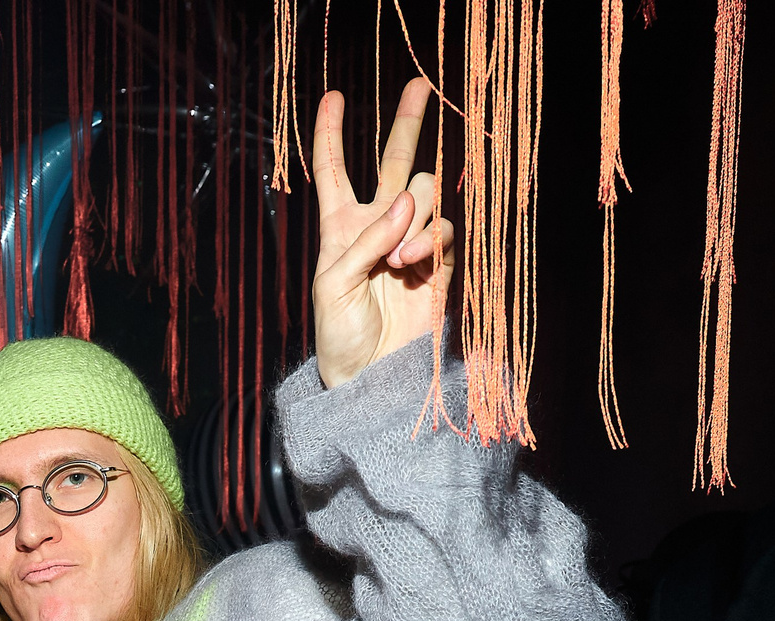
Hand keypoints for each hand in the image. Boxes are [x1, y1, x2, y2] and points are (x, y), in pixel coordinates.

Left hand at [312, 78, 453, 390]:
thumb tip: (405, 200)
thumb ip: (365, 240)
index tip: (333, 96)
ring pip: (426, 192)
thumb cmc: (339, 337)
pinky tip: (414, 262)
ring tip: (400, 259)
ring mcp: (410, 240)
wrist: (369, 378)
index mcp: (340, 228)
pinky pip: (444, 228)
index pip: (334, 171)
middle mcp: (377, 225)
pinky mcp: (438, 261)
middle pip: (394, 161)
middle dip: (406, 122)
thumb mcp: (334, 286)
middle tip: (418, 86)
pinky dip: (431, 238)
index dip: (330, 134)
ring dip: (416, 215)